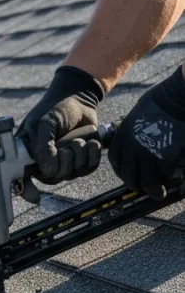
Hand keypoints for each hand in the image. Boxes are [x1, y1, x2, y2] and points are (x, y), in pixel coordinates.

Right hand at [19, 65, 105, 181]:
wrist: (79, 97)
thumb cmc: (55, 107)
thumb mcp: (43, 123)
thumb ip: (43, 147)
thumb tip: (48, 171)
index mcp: (27, 153)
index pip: (23, 178)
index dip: (27, 190)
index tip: (35, 196)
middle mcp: (43, 161)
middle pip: (53, 178)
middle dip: (65, 162)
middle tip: (68, 145)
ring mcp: (63, 162)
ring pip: (72, 174)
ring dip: (80, 155)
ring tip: (80, 139)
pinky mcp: (81, 160)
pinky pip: (88, 169)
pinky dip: (93, 156)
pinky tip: (92, 142)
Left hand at [109, 66, 184, 200]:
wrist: (177, 98)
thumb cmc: (161, 101)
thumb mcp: (138, 115)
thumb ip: (134, 132)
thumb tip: (137, 141)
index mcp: (123, 137)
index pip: (116, 161)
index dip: (122, 171)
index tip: (129, 175)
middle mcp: (132, 149)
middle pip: (129, 176)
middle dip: (136, 184)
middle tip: (144, 188)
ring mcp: (149, 156)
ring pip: (147, 183)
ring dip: (153, 191)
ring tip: (159, 194)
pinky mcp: (167, 159)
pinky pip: (167, 177)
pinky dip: (172, 180)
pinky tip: (175, 180)